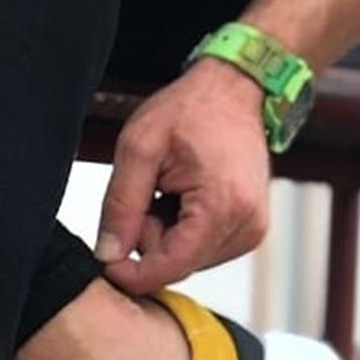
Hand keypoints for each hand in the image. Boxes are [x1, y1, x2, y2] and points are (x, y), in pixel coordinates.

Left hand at [95, 57, 270, 295]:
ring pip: (188, 260)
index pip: (168, 268)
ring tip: (169, 190)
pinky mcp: (251, 229)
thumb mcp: (138, 148)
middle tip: (149, 193)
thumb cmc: (191, 109)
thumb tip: (108, 253)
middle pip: (177, 265)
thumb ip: (120, 206)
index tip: (106, 253)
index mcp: (222, 206)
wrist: (233, 89)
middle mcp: (247, 225)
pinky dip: (184, 230)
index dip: (129, 270)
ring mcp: (253, 229)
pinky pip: (203, 248)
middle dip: (150, 239)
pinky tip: (184, 196)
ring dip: (166, 234)